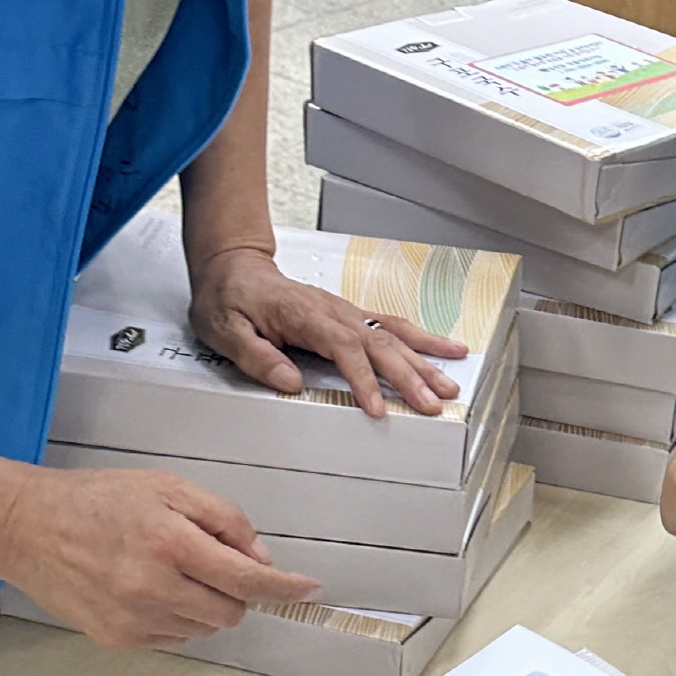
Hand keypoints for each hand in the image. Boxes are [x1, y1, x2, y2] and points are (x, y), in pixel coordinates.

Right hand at [0, 464, 321, 647]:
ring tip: (170, 568)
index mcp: (171, 543)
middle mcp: (153, 587)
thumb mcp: (168, 488)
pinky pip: (173, 636)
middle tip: (211, 560)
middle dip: (236, 590)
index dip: (283, 587)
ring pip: (204, 627)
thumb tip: (260, 558)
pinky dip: (176, 616)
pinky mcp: (117, 638)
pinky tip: (149, 587)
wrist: (28, 527)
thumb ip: (223, 520)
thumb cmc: (99, 499)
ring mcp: (133, 619)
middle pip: (230, 610)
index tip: (308, 589)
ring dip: (206, 603)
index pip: (246, 578)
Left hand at [190, 244, 465, 417]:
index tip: (377, 407)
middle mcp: (332, 311)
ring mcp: (345, 312)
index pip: (343, 347)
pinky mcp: (350, 316)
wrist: (234, 268)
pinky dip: (421, 339)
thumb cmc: (229, 299)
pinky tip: (444, 350)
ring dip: (424, 360)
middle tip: (433, 402)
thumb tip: (288, 382)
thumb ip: (258, 358)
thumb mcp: (226, 331)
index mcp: (304, 315)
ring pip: (392, 335)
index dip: (364, 378)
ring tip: (450, 383)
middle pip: (380, 343)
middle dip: (410, 375)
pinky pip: (391, 326)